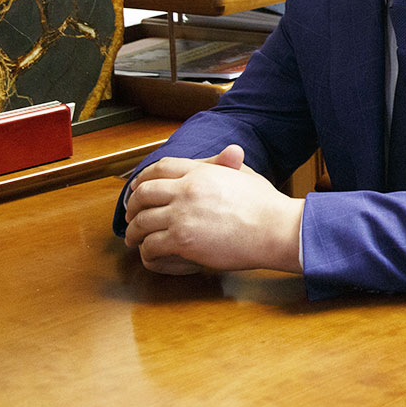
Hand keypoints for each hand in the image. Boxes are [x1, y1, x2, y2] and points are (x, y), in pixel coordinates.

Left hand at [124, 145, 303, 275]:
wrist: (274, 228)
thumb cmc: (265, 204)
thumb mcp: (245, 175)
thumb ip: (228, 164)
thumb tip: (230, 152)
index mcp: (201, 171)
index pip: (160, 167)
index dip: (143, 178)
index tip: (136, 188)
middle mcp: (187, 190)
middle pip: (144, 193)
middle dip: (132, 206)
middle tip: (130, 215)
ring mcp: (182, 215)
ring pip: (141, 222)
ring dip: (134, 232)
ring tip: (135, 238)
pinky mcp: (183, 240)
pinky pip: (151, 246)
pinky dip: (146, 252)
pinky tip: (150, 254)